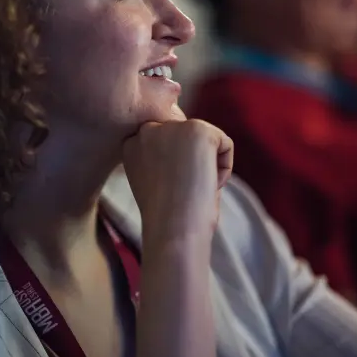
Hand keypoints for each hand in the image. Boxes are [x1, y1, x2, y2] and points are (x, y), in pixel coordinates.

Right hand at [122, 119, 232, 250]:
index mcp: (131, 143)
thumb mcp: (151, 179)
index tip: (170, 190)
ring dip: (207, 166)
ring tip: (192, 187)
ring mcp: (172, 126)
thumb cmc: (165, 217)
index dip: (177, 168)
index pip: (168, 142)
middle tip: (181, 190)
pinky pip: (225, 144)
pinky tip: (206, 184)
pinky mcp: (197, 128)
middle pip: (188, 137)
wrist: (172, 230)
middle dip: (192, 162)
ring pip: (206, 140)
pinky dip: (225, 168)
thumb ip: (161, 157)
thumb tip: (187, 150)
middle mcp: (147, 129)